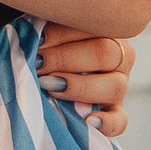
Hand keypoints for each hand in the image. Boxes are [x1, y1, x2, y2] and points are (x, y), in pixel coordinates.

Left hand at [39, 22, 135, 137]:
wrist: (49, 76)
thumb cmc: (45, 45)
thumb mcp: (48, 29)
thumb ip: (44, 28)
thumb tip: (30, 35)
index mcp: (105, 28)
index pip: (91, 26)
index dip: (62, 33)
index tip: (37, 40)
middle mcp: (118, 55)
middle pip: (104, 54)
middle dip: (65, 59)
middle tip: (38, 63)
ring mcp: (119, 85)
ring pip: (114, 87)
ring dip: (79, 87)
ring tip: (50, 86)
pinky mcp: (115, 112)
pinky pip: (119, 121)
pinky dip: (106, 123)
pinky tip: (88, 121)